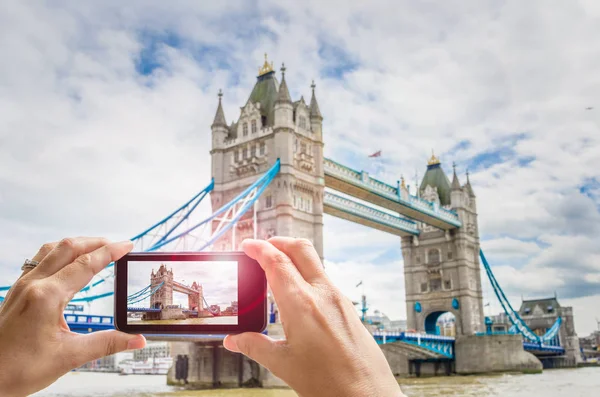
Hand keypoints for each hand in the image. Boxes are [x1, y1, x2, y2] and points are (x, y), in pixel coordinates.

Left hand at [0, 237, 145, 396]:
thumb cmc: (17, 369)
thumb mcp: (68, 357)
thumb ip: (106, 344)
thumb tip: (137, 341)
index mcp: (46, 297)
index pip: (85, 265)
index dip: (110, 252)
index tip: (127, 246)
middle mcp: (33, 285)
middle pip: (68, 248)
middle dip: (95, 242)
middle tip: (117, 246)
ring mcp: (22, 286)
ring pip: (51, 250)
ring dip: (76, 245)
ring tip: (96, 248)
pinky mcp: (17, 291)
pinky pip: (39, 260)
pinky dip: (59, 253)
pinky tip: (67, 263)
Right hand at [224, 237, 403, 396]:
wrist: (368, 396)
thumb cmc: (330, 383)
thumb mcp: (284, 365)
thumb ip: (255, 346)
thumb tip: (234, 340)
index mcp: (302, 305)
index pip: (277, 262)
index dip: (259, 248)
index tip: (247, 245)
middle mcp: (323, 294)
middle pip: (300, 249)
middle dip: (279, 242)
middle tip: (262, 247)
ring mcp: (339, 299)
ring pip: (314, 262)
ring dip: (294, 256)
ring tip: (277, 268)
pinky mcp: (348, 307)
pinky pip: (324, 279)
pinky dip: (307, 274)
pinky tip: (298, 292)